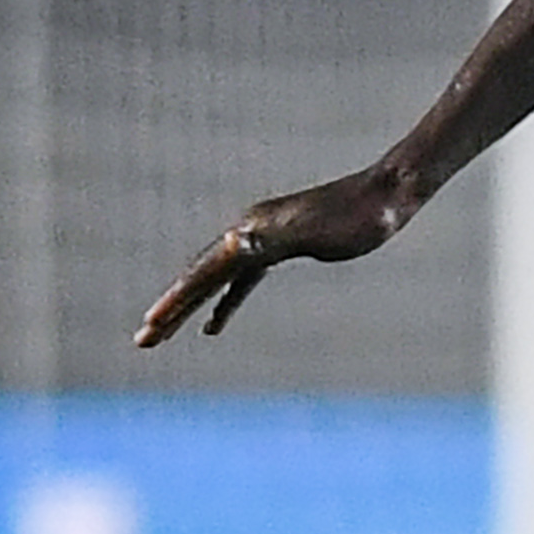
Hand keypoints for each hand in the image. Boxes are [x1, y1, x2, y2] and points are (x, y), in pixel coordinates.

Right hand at [138, 163, 422, 346]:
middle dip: (171, 311)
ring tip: (162, 333)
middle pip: (201, 277)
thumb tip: (232, 241)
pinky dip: (225, 304)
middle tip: (142, 341)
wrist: (391, 192)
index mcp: (253, 232)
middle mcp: (250, 232)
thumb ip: (275, 240)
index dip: (178, 301)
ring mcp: (264, 238)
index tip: (151, 325)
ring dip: (189, 308)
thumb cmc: (363, 216)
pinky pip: (241, 281)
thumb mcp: (318, 233)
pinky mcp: (281, 246)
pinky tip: (213, 326)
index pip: (205, 273)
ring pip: (216, 280)